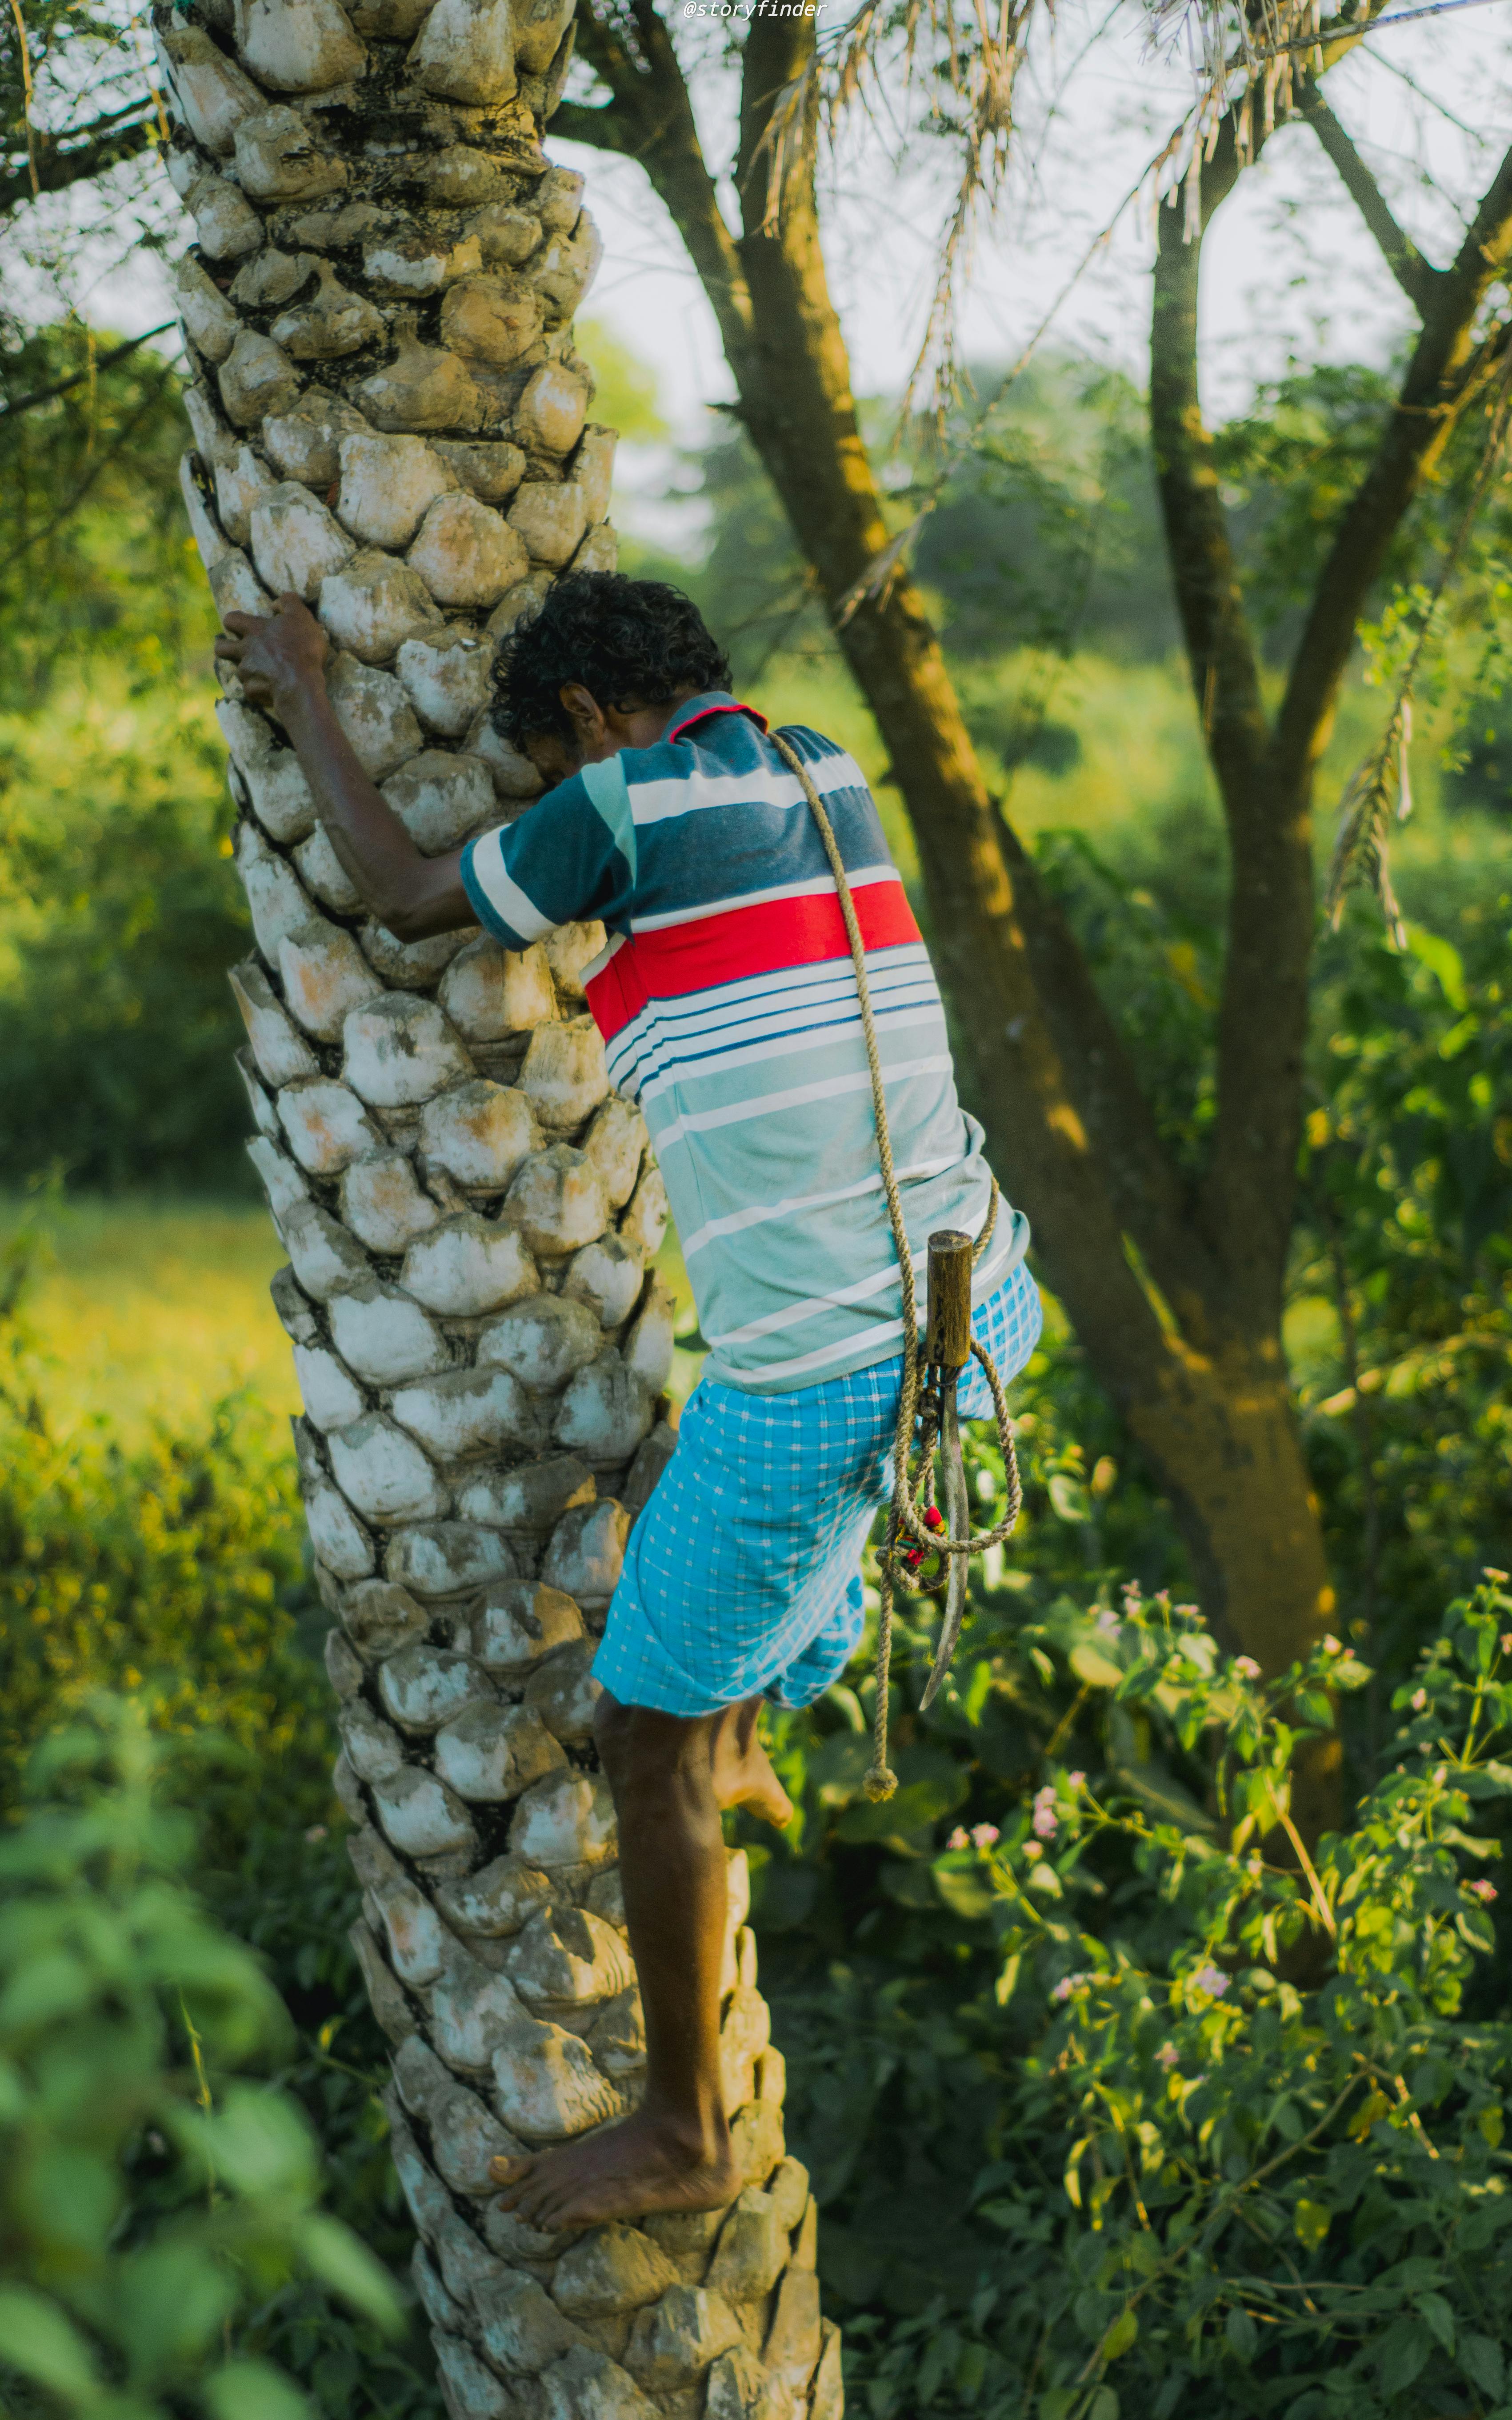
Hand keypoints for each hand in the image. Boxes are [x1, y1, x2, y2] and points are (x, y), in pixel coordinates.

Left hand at [214, 593, 329, 715]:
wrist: (300, 685)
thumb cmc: (302, 649)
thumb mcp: (301, 616)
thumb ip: (288, 602)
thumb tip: (274, 603)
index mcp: (255, 630)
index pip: (231, 619)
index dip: (232, 621)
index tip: (239, 625)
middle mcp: (245, 650)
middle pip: (221, 648)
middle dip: (224, 646)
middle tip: (235, 648)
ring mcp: (246, 672)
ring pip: (237, 670)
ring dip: (246, 671)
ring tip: (261, 673)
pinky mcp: (252, 691)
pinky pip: (250, 690)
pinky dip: (258, 690)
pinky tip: (269, 690)